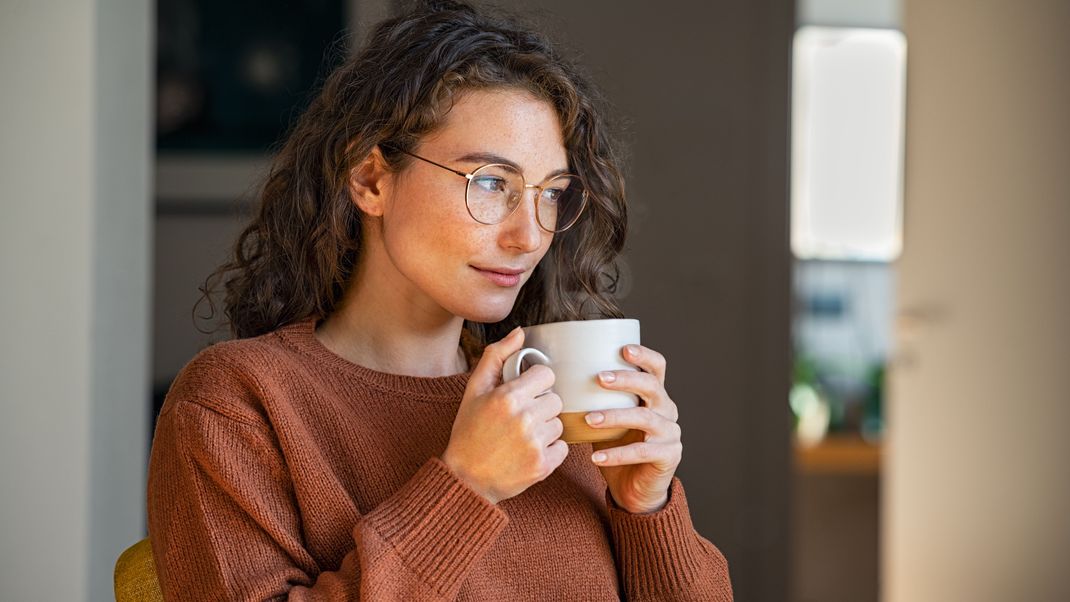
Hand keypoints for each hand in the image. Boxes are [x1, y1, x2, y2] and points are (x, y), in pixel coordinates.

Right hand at [442, 327, 568, 504]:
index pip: (546, 375)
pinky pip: (563, 447)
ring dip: (545, 428)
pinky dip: (550, 450)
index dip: (535, 382)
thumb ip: (496, 357)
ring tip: (522, 436)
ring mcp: (535, 444)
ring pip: (559, 423)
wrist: (465, 478)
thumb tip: (520, 332)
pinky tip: (528, 451)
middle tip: (520, 417)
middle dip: (540, 406)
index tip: (524, 393)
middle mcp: (524, 419)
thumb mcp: (474, 390)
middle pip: (555, 399)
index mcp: (508, 397)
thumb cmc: (468, 431)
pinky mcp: (543, 466)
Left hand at [587, 344, 681, 513]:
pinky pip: (642, 451)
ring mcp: (671, 433)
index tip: (623, 349)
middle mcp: (667, 410)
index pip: (657, 367)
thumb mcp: (605, 418)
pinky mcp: (669, 456)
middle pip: (652, 386)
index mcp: (654, 395)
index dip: (644, 355)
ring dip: (615, 416)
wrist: (634, 489)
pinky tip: (596, 456)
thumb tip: (556, 378)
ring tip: (589, 419)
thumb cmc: (617, 447)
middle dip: (626, 379)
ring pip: (646, 418)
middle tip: (599, 378)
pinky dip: (617, 454)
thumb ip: (593, 399)